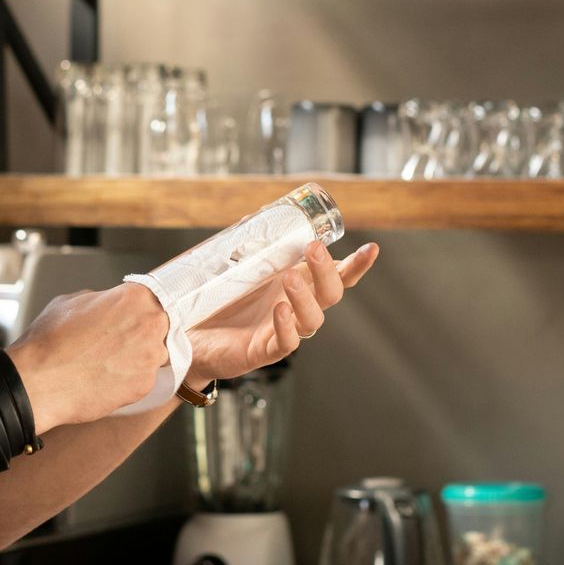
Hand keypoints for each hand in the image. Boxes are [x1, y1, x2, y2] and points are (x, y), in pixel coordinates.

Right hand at [6, 282, 167, 432]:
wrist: (39, 382)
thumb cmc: (50, 341)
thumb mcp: (72, 301)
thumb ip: (101, 300)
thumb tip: (108, 307)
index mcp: (136, 297)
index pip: (153, 298)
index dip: (139, 309)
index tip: (131, 317)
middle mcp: (150, 325)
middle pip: (159, 327)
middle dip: (141, 333)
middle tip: (115, 342)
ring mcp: (151, 357)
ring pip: (154, 355)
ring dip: (137, 357)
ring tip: (106, 363)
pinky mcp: (145, 385)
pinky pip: (143, 379)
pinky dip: (128, 380)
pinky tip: (105, 379)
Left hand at [187, 241, 379, 384]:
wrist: (191, 335)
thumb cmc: (220, 299)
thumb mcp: (239, 268)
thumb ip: (254, 247)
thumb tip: (258, 213)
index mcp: (297, 284)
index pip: (336, 275)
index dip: (357, 265)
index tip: (372, 248)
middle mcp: (297, 307)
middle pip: (330, 293)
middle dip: (327, 271)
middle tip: (313, 249)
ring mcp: (283, 330)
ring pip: (313, 319)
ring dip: (305, 297)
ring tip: (290, 278)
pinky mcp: (264, 350)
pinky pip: (285, 343)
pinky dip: (286, 327)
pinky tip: (280, 311)